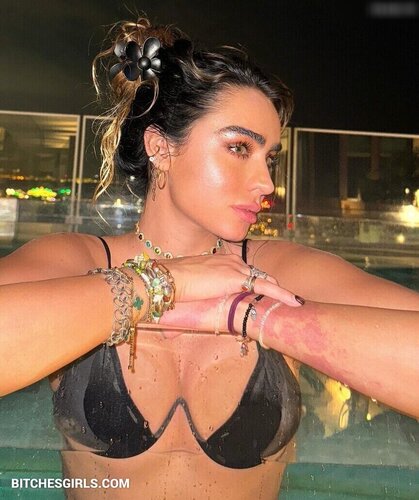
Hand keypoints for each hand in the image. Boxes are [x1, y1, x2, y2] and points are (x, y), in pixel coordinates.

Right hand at [160, 254, 302, 306]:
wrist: (170, 279)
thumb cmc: (173, 284)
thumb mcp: (188, 287)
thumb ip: (194, 296)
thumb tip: (179, 324)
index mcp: (220, 261)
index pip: (242, 271)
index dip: (252, 282)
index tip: (260, 290)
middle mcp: (231, 261)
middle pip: (256, 274)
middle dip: (269, 287)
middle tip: (283, 298)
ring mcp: (235, 268)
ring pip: (264, 281)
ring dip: (278, 292)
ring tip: (294, 301)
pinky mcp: (238, 279)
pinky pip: (265, 288)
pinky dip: (282, 294)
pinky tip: (294, 302)